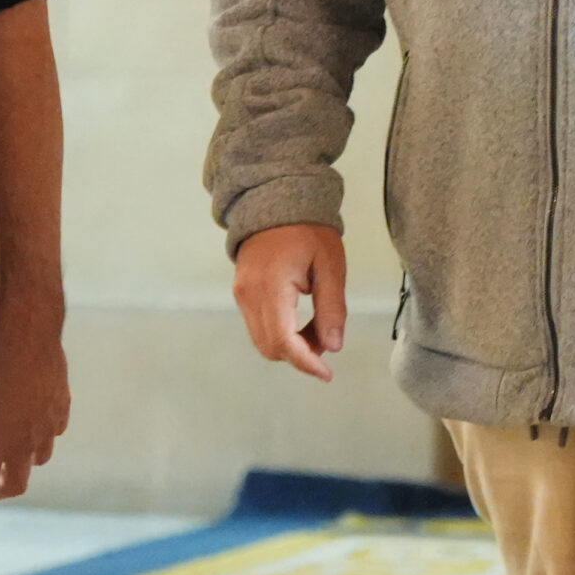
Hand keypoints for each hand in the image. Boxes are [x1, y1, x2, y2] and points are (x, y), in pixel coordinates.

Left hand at [0, 305, 68, 504]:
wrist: (25, 334)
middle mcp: (23, 445)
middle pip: (16, 486)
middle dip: (1, 490)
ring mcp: (46, 429)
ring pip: (38, 460)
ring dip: (23, 463)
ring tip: (11, 451)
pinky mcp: (61, 409)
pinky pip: (54, 433)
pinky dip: (43, 436)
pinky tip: (33, 422)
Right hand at [232, 223, 345, 382]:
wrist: (275, 199)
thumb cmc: (308, 229)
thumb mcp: (330, 266)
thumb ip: (332, 308)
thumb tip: (332, 348)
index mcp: (271, 287)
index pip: (284, 342)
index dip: (306, 363)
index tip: (327, 374)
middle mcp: (249, 295)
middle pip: (270, 347)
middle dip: (300, 355)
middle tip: (327, 339)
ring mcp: (241, 294)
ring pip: (263, 340)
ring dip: (290, 345)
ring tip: (317, 328)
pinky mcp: (241, 292)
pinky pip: (258, 326)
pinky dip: (280, 333)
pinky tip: (301, 320)